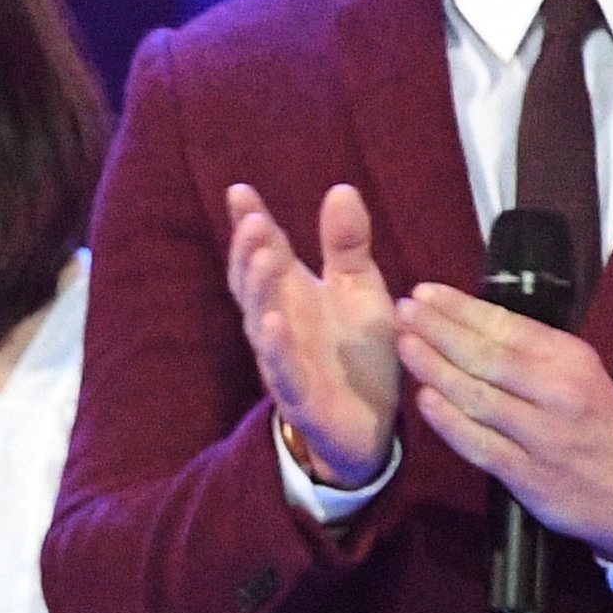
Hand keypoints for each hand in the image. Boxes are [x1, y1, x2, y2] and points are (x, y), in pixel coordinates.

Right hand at [226, 181, 401, 488]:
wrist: (372, 423)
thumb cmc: (358, 352)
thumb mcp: (360, 289)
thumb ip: (347, 244)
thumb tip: (341, 188)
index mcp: (293, 293)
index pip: (266, 251)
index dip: (250, 222)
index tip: (239, 191)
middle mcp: (280, 322)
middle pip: (253, 283)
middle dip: (250, 251)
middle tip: (254, 221)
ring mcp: (284, 359)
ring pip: (260, 321)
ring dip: (259, 289)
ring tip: (264, 256)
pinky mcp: (300, 395)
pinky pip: (282, 369)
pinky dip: (275, 346)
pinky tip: (271, 322)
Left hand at [397, 284, 612, 557]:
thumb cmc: (596, 425)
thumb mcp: (580, 374)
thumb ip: (532, 351)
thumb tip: (470, 321)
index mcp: (570, 359)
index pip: (506, 326)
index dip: (460, 308)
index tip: (424, 294)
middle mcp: (558, 392)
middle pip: (486, 356)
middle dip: (439, 330)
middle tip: (404, 311)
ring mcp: (542, 435)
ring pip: (478, 397)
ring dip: (435, 369)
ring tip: (405, 346)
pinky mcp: (528, 474)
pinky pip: (479, 443)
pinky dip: (448, 422)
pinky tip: (425, 400)